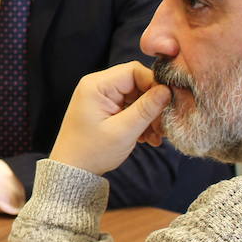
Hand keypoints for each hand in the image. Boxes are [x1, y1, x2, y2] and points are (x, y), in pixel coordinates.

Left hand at [50, 62, 170, 175]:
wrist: (73, 170)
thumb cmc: (92, 152)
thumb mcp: (123, 131)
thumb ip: (146, 109)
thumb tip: (167, 90)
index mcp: (96, 85)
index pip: (134, 70)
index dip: (154, 85)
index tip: (168, 104)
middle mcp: (98, 86)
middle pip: (137, 84)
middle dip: (153, 105)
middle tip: (164, 126)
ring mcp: (102, 97)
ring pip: (137, 97)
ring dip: (150, 116)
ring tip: (156, 136)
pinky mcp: (107, 108)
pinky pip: (131, 107)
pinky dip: (141, 121)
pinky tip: (148, 138)